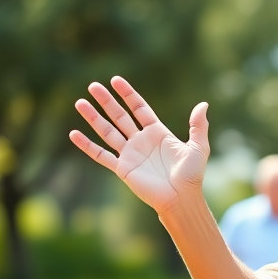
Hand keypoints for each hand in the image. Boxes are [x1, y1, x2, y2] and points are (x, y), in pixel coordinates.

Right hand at [69, 76, 209, 214]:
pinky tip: (74, 134)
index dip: (128, 94)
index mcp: (158, 133)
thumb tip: (204, 104)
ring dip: (93, 118)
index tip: (115, 80)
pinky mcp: (122, 168)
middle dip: (106, 101)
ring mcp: (130, 154)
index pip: (139, 108)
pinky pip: (101, 155)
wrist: (181, 198)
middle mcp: (141, 141)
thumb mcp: (198, 147)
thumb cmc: (191, 175)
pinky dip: (87, 146)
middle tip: (93, 86)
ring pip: (107, 131)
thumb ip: (198, 125)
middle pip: (120, 116)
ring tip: (80, 103)